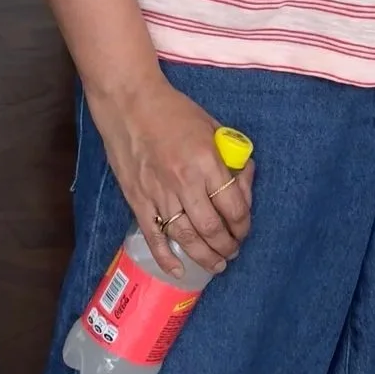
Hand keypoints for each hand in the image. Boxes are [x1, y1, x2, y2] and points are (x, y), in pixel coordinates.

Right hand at [86, 72, 253, 276]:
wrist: (130, 103)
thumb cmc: (174, 112)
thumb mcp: (212, 127)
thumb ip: (230, 157)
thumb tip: (244, 183)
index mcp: (206, 161)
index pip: (233, 206)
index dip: (244, 225)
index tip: (245, 230)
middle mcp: (184, 181)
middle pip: (212, 228)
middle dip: (227, 245)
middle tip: (233, 251)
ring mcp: (158, 193)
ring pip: (186, 236)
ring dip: (204, 256)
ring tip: (217, 264)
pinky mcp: (137, 199)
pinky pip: (153, 236)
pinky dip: (166, 257)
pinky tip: (178, 270)